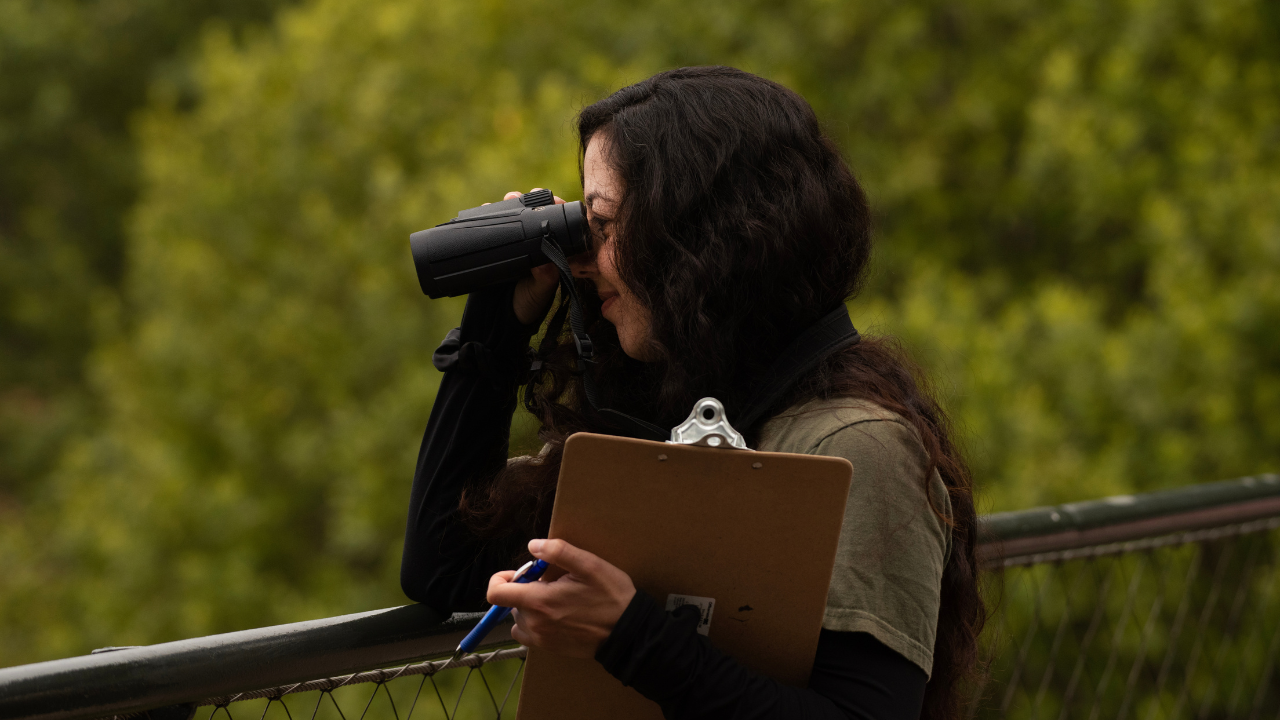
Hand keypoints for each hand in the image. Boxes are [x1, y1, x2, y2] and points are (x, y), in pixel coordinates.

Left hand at [487, 538, 635, 658]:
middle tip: (553, 583)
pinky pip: (528, 634)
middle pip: (511, 602)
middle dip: (526, 589)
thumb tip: (533, 546)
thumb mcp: (589, 566)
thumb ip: (558, 552)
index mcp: (540, 601)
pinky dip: (535, 623)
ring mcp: (541, 639)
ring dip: (530, 607)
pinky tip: (556, 615)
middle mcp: (535, 623)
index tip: (518, 574)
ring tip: (557, 599)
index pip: (496, 594)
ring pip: (519, 618)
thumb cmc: (611, 597)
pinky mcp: (549, 648)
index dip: (499, 579)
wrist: (628, 634)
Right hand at [503, 190, 562, 324]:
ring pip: (516, 216)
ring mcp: (516, 244)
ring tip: (507, 199)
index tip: (552, 200)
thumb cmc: (527, 307)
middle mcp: (536, 244)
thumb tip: (545, 264)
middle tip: (522, 197)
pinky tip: (488, 208)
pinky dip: (491, 215)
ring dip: (511, 203)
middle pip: (536, 213)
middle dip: (530, 200)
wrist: (497, 319)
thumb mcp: (539, 292)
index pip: (559, 224)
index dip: (557, 209)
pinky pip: (494, 227)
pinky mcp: (497, 247)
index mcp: (553, 252)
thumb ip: (544, 279)